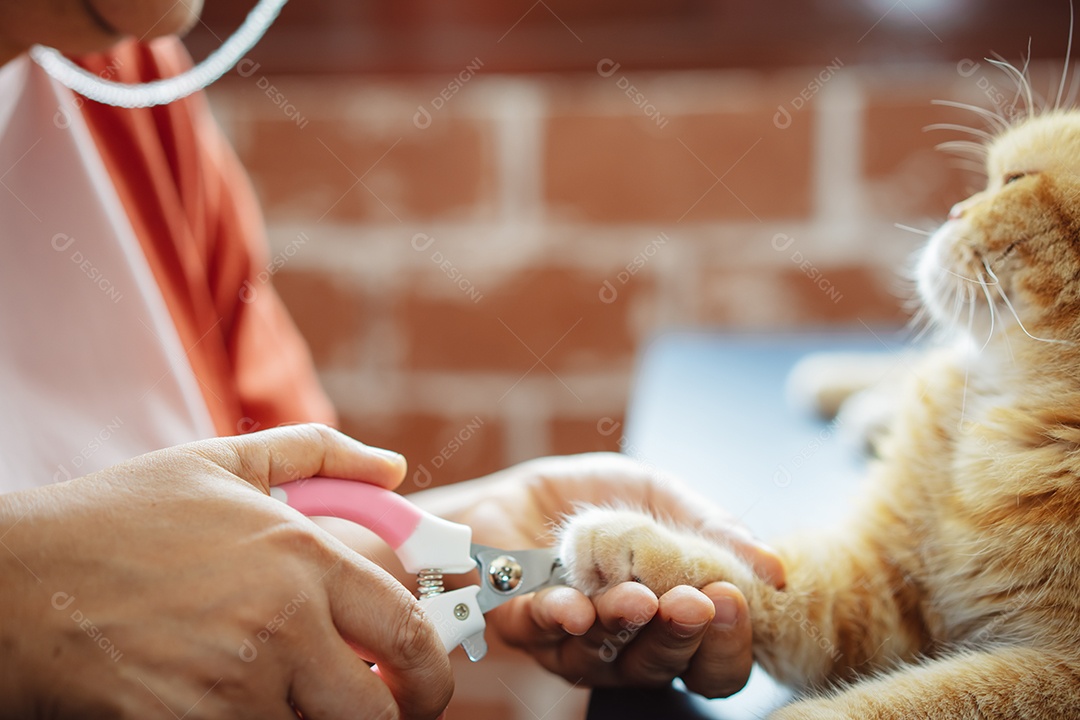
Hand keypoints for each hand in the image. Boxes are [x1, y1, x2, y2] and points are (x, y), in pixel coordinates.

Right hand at [0, 424, 452, 718]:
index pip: (409, 632)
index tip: (425, 679)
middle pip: (378, 712)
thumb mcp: (223, 464)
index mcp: (303, 560)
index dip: (434, 669)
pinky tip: (239, 701)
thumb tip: (392, 468)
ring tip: (295, 692)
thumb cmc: (121, 520)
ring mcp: (233, 691)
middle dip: (392, 715)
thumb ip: (322, 455)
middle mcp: (280, 629)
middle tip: (377, 704)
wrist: (19, 586)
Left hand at [411, 452, 784, 698]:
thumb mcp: (661, 495)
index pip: (711, 662)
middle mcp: (624, 645)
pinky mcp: (520, 625)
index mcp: (667, 622)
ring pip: (603, 657)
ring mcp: (571, 643)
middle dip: (681, 638)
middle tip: (696, 603)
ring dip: (623, 626)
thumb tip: (772, 567)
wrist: (518, 490)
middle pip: (662, 668)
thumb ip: (712, 527)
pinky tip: (576, 606)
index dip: (727, 645)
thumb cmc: (594, 500)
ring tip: (640, 599)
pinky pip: (541, 632)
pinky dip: (559, 617)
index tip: (734, 600)